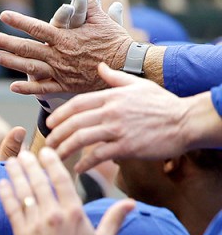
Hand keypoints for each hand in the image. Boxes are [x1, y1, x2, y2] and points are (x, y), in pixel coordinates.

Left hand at [0, 0, 131, 95]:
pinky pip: (43, 89)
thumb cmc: (115, 41)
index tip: (3, 16)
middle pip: (26, 48)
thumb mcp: (102, 18)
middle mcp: (59, 55)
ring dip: (10, 62)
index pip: (37, 28)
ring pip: (30, 67)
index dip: (19, 22)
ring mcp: (60, 72)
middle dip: (5, 42)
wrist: (126, 68)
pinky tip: (13, 86)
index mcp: (65, 38)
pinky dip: (28, 88)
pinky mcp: (65, 86)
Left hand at [0, 148, 132, 234]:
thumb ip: (114, 219)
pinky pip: (12, 210)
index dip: (52, 163)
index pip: (61, 180)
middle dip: (30, 165)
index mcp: (74, 212)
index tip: (45, 152)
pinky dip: (6, 195)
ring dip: (16, 175)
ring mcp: (36, 224)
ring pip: (24, 193)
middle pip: (39, 182)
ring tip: (11, 162)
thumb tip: (130, 203)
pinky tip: (2, 184)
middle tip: (23, 153)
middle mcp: (54, 214)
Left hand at [45, 63, 213, 171]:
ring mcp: (118, 129)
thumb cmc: (163, 104)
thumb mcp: (139, 85)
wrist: (186, 121)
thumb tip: (100, 66)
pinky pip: (98, 155)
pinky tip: (78, 168)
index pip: (77, 104)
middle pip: (74, 122)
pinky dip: (85, 163)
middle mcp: (112, 111)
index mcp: (112, 96)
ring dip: (64, 149)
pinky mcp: (126, 147)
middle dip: (56, 134)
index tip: (50, 124)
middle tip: (48, 144)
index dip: (59, 115)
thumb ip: (115, 78)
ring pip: (81, 139)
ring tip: (56, 157)